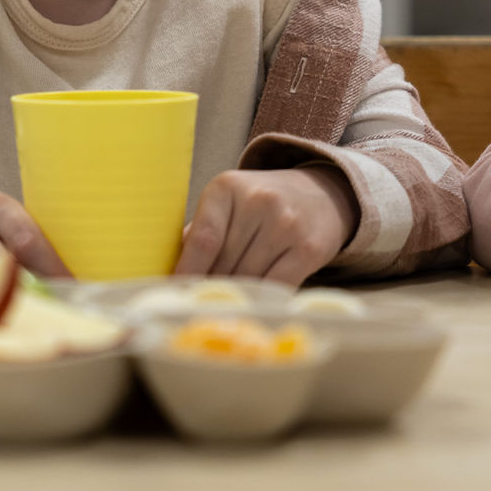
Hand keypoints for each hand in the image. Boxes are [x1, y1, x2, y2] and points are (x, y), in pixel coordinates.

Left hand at [175, 165, 358, 287]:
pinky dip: (262, 298)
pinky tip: (254, 302)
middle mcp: (258, 201)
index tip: (175, 292)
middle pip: (223, 263)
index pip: (202, 239)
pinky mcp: (309, 248)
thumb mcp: (228, 203)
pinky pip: (276, 286)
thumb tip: (170, 273)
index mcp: (227, 187)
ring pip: (247, 277)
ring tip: (226, 303)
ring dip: (234, 294)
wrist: (321, 195)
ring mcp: (286, 224)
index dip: (187, 271)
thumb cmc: (260, 206)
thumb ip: (200, 232)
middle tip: (199, 303)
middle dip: (209, 286)